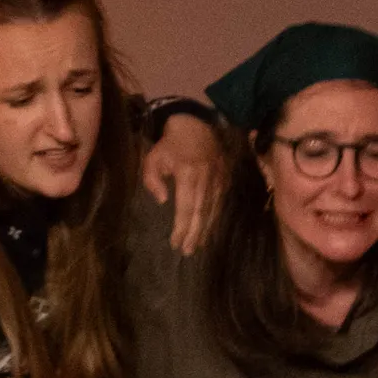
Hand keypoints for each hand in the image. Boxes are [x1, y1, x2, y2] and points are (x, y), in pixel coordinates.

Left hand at [143, 114, 225, 254]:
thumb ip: (152, 179)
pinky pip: (220, 204)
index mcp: (188, 174)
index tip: (175, 243)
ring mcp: (218, 180)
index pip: (186, 207)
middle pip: (201, 213)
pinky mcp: (225, 180)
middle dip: (194, 234)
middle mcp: (206, 180)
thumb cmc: (171, 144)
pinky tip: (207, 230)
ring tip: (197, 246)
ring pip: (212, 211)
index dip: (181, 227)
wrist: (196, 125)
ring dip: (205, 230)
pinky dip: (214, 219)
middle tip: (188, 251)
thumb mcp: (154, 157)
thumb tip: (162, 201)